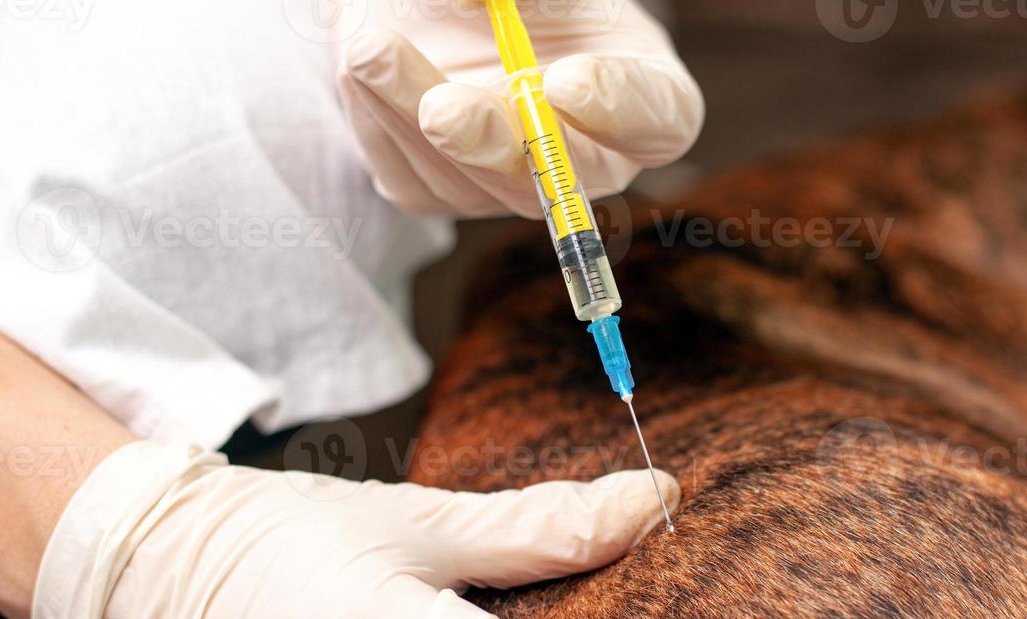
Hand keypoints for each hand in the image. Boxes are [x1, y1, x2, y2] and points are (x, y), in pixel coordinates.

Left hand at [334, 0, 703, 216]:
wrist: (435, 8)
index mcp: (641, 96)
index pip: (657, 119)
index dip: (619, 108)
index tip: (570, 80)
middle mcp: (586, 159)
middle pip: (558, 179)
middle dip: (496, 143)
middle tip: (448, 110)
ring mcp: (510, 186)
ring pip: (469, 178)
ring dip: (412, 116)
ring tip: (372, 51)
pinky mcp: (440, 192)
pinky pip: (413, 174)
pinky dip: (382, 115)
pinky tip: (369, 64)